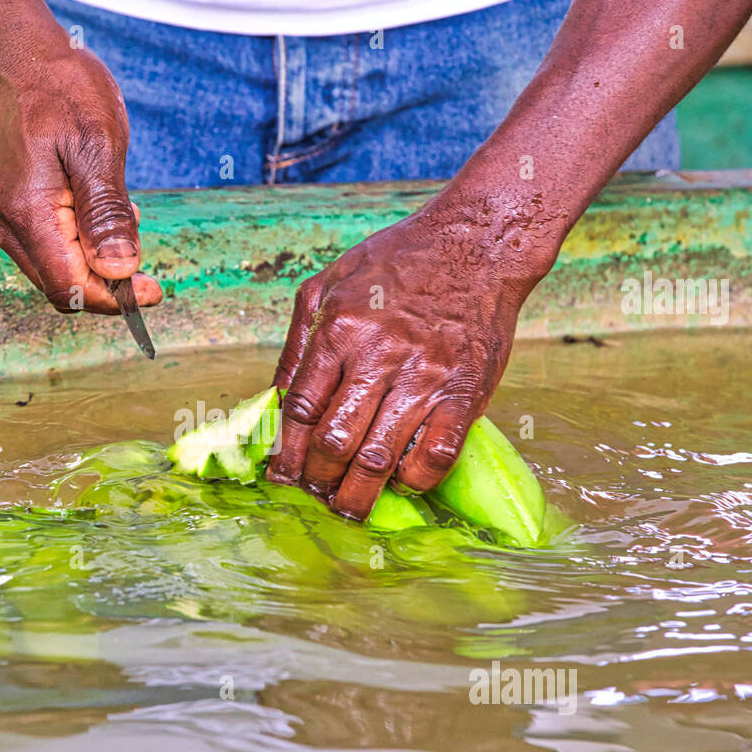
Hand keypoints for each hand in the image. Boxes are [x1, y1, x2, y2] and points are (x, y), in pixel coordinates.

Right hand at [0, 34, 161, 313]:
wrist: (12, 55)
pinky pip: (43, 246)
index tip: (152, 289)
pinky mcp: (4, 208)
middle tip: (145, 262)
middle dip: (107, 284)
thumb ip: (106, 213)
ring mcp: (1, 217)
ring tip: (123, 217)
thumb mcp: (97, 144)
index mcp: (30, 213)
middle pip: (61, 286)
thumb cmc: (57, 88)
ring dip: (92, 263)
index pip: (71, 288)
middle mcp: (7, 224)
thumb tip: (118, 269)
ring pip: (52, 269)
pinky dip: (76, 245)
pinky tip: (96, 210)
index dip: (115, 298)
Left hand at [266, 189, 563, 519]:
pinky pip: (435, 456)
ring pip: (380, 458)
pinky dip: (413, 481)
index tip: (282, 478)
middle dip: (319, 480)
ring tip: (349, 507)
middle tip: (317, 494)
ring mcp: (425, 378)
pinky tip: (402, 482)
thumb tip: (275, 401)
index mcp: (339, 330)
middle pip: (335, 442)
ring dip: (359, 494)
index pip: (301, 411)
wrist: (476, 244)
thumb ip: (298, 344)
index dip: (287, 454)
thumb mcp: (328, 285)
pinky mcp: (465, 393)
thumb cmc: (397, 263)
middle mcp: (379, 356)